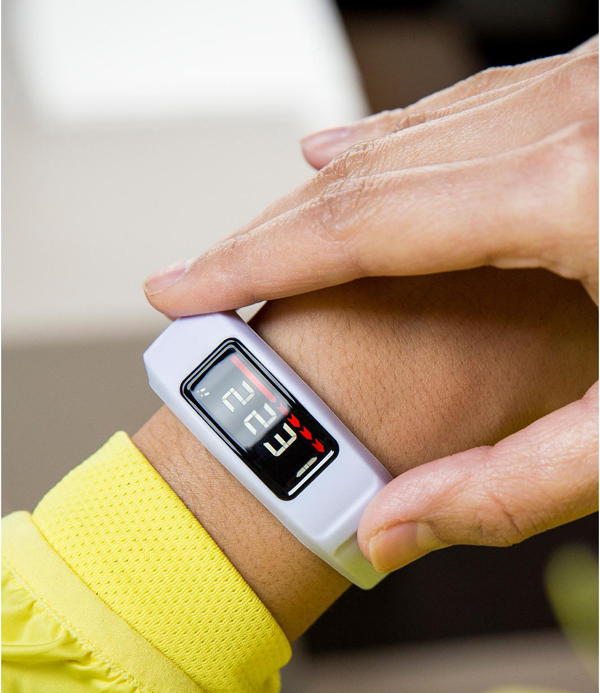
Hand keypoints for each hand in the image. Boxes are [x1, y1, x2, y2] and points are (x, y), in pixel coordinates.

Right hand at [144, 39, 597, 572]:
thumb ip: (508, 486)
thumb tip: (383, 533)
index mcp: (570, 191)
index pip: (358, 228)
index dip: (253, 261)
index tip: (178, 285)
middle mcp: (571, 114)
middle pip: (369, 174)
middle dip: (273, 228)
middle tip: (201, 268)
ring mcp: (593, 88)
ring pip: (418, 134)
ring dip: (332, 186)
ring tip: (267, 221)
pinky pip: (473, 113)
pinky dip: (404, 143)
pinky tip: (363, 152)